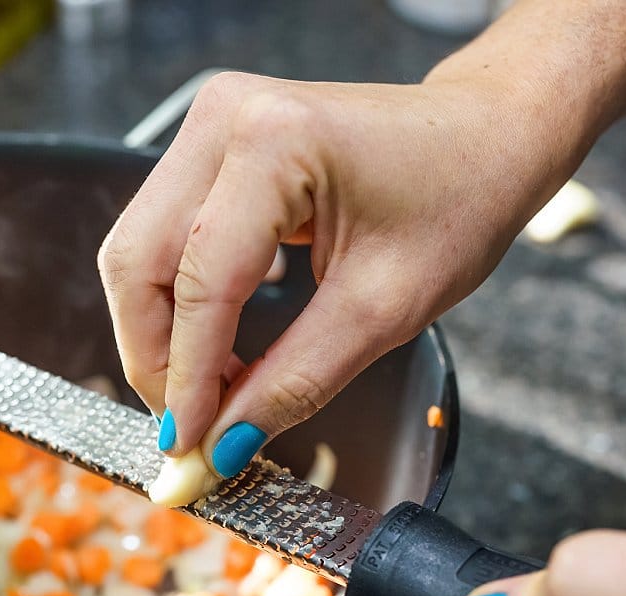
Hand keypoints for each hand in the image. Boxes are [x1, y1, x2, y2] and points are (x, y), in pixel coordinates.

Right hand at [98, 70, 570, 476]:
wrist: (488, 135)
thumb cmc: (459, 201)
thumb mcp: (385, 309)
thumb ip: (294, 381)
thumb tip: (222, 444)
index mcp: (275, 143)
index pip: (200, 283)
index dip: (187, 377)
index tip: (189, 446)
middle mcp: (224, 119)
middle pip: (139, 261)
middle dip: (154, 357)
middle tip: (188, 428)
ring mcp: (211, 124)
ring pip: (137, 251)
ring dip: (158, 334)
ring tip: (207, 394)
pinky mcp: (210, 145)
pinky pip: (161, 236)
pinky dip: (174, 302)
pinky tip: (211, 347)